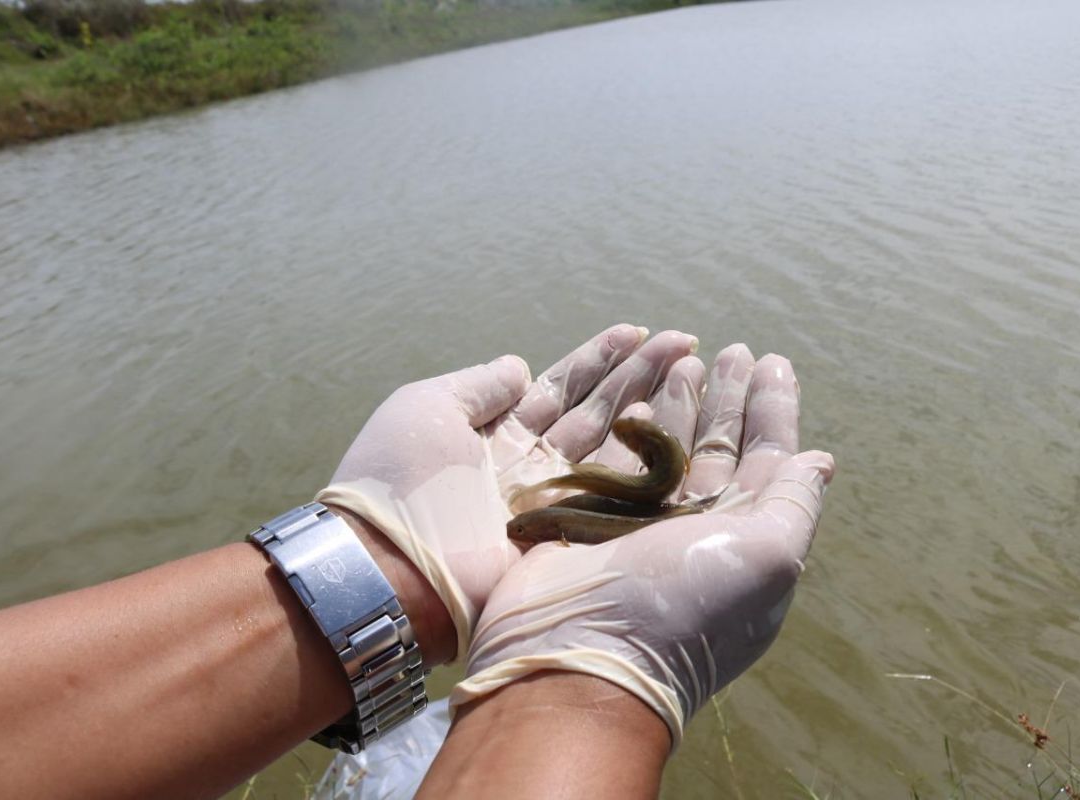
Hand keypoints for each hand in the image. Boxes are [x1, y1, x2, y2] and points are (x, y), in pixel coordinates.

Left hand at [316, 325, 698, 658]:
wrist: (389, 565)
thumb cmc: (395, 480)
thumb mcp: (424, 409)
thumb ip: (477, 386)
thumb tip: (520, 367)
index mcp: (496, 434)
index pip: (558, 388)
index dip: (597, 360)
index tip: (635, 331)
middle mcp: (531, 466)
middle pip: (595, 412)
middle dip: (638, 375)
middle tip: (683, 341)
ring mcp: (555, 503)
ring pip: (613, 445)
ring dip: (651, 405)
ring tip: (690, 367)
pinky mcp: (569, 537)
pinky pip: (614, 491)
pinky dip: (643, 458)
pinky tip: (668, 424)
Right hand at [450, 349, 834, 745]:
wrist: (576, 654)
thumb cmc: (682, 607)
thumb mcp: (764, 558)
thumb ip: (794, 504)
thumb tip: (822, 461)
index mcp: (745, 542)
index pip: (769, 462)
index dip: (773, 412)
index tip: (774, 362)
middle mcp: (698, 531)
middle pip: (719, 448)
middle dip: (728, 398)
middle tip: (733, 350)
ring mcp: (642, 523)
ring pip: (668, 447)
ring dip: (681, 401)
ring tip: (687, 354)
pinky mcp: (590, 517)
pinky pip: (617, 456)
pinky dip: (630, 424)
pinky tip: (638, 394)